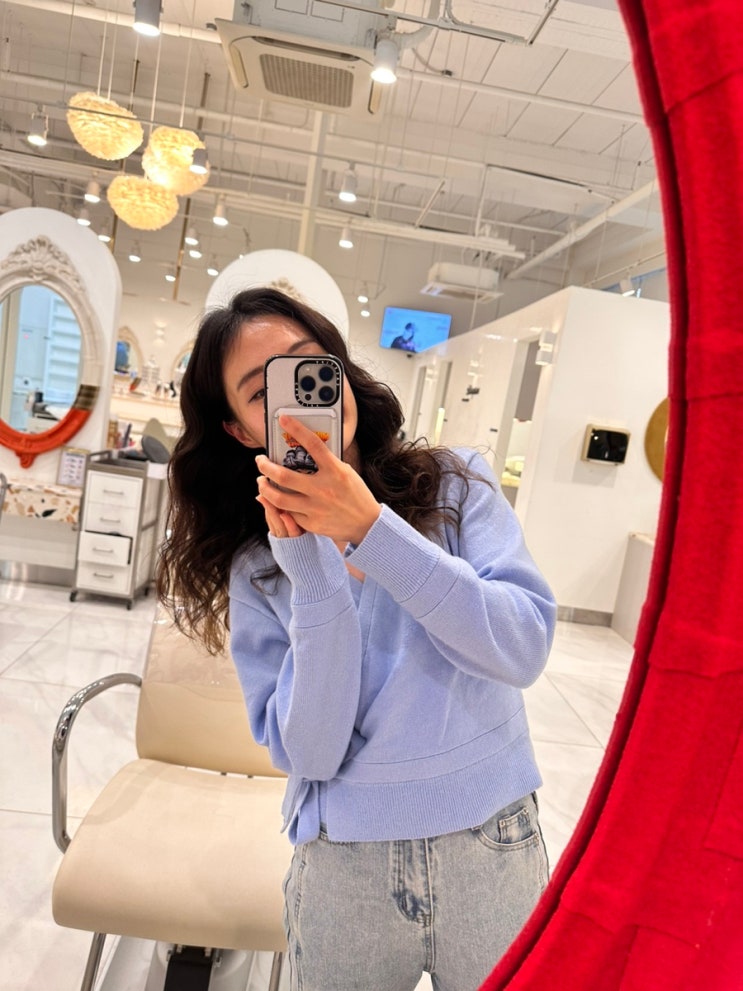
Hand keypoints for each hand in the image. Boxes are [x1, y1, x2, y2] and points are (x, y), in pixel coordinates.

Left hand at [255, 414, 380, 544]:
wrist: (366, 524)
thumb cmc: (355, 495)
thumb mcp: (345, 473)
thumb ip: (326, 463)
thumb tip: (305, 451)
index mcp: (335, 471)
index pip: (313, 444)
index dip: (297, 429)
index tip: (283, 419)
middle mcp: (323, 489)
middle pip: (284, 475)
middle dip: (265, 466)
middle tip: (260, 460)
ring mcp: (316, 507)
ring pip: (279, 497)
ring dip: (265, 487)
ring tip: (262, 481)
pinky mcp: (312, 523)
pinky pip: (289, 513)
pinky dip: (281, 505)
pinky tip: (277, 499)